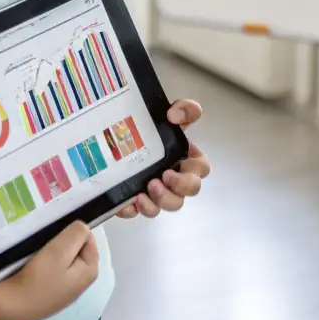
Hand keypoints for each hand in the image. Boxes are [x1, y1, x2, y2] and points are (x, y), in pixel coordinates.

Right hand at [0, 221, 99, 319]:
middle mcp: (82, 283)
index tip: (57, 232)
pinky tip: (33, 262)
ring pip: (63, 260)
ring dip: (53, 251)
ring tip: (38, 248)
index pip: (90, 240)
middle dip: (64, 241)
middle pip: (77, 250)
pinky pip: (52, 270)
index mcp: (90, 272)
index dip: (74, 231)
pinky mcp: (50, 295)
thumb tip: (83, 228)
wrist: (13, 306)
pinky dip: (45, 263)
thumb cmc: (39, 277)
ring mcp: (65, 291)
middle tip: (47, 239)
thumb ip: (76, 234)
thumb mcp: (60, 250)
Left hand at [117, 99, 209, 219]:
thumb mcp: (170, 112)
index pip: (201, 169)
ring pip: (165, 207)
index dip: (195, 172)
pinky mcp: (135, 199)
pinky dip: (134, 209)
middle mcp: (174, 177)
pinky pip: (137, 211)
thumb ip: (184, 108)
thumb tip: (174, 116)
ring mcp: (156, 191)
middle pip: (187, 194)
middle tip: (162, 178)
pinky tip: (128, 202)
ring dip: (159, 202)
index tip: (179, 163)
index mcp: (186, 158)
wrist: (116, 132)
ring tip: (145, 192)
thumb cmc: (150, 125)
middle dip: (178, 190)